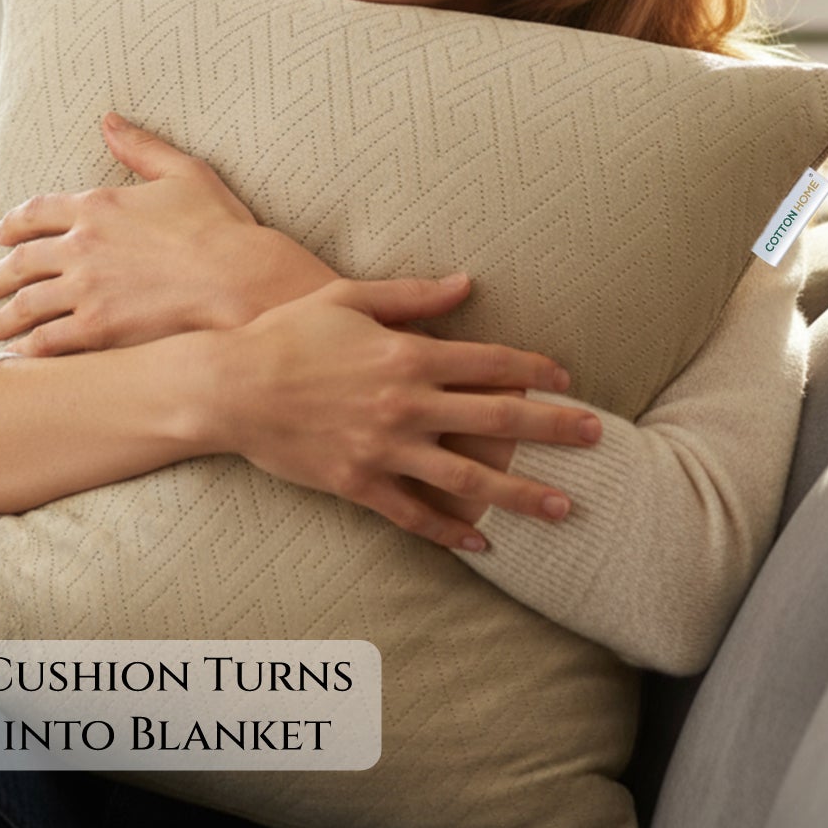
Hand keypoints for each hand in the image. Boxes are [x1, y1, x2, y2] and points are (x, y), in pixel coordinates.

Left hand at [0, 113, 337, 354]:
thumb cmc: (220, 226)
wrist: (239, 280)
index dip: (14, 223)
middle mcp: (82, 245)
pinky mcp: (96, 328)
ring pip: (28, 304)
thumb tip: (109, 120)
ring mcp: (85, 288)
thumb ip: (141, 147)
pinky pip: (48, 341)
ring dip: (6, 316)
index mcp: (98, 205)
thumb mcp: (183, 172)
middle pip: (23, 261)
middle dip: (1, 274)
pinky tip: (23, 355)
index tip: (2, 234)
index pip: (37, 211)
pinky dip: (29, 349)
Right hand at [211, 274, 602, 551]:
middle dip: (554, 429)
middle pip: (497, 419)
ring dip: (522, 493)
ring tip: (566, 506)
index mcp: (407, 354)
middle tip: (597, 437)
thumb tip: (467, 283)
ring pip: (469, 478)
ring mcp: (384, 449)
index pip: (491, 363)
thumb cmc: (288, 334)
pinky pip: (415, 515)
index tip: (567, 379)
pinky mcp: (359, 484)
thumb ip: (414, 296)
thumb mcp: (350, 298)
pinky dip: (451, 532)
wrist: (230, 387)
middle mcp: (406, 404)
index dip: (536, 370)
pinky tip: (484, 543)